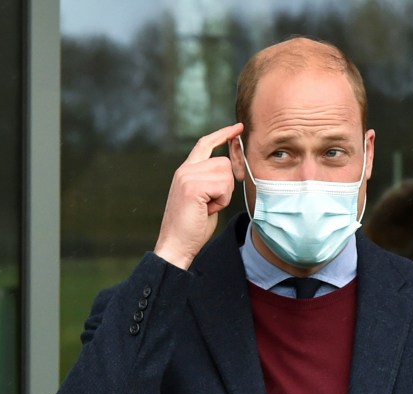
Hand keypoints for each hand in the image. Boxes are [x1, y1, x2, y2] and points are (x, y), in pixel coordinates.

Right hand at [154, 122, 243, 269]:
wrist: (175, 245)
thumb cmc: (192, 228)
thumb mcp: (204, 200)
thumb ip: (212, 182)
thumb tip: (230, 173)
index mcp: (186, 171)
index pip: (205, 144)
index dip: (222, 135)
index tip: (237, 129)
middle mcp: (185, 169)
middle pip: (223, 162)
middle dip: (227, 186)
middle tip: (213, 204)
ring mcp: (187, 176)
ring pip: (225, 174)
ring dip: (224, 195)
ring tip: (208, 208)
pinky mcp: (193, 186)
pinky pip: (223, 186)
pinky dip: (221, 201)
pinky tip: (207, 210)